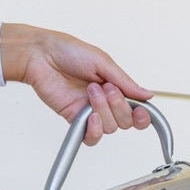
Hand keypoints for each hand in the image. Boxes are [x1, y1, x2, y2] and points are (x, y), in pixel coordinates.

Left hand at [0, 23, 152, 143]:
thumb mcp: (103, 62)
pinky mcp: (77, 120)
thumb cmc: (67, 51)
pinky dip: (95, 130)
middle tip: (105, 88)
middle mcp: (106, 104)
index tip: (140, 111)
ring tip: (89, 89)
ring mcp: (91, 113)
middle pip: (126, 122)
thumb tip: (148, 95)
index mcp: (116, 89)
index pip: (137, 112)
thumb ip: (126, 82)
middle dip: (118, 106)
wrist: (40, 55)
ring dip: (102, 109)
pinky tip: (91, 116)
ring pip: (111, 128)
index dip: (142, 117)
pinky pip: (93, 138)